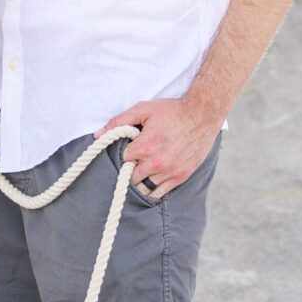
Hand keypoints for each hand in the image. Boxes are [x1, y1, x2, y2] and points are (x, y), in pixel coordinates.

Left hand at [99, 95, 220, 196]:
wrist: (202, 114)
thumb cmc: (172, 111)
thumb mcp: (143, 109)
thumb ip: (119, 121)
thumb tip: (99, 134)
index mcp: (144, 147)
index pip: (123, 160)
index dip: (124, 155)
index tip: (128, 150)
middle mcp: (155, 163)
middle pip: (131, 178)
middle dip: (130, 170)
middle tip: (135, 161)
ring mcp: (169, 172)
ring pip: (144, 188)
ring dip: (141, 180)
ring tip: (143, 170)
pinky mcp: (180, 176)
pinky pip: (160, 192)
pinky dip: (153, 189)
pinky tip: (151, 180)